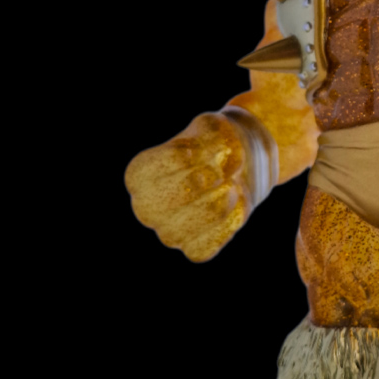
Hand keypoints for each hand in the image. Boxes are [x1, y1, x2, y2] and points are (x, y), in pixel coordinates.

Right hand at [126, 112, 252, 261]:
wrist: (239, 169)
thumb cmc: (216, 146)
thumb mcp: (214, 129)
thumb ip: (214, 141)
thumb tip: (219, 168)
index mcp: (140, 174)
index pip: (152, 168)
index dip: (180, 158)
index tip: (197, 150)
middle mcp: (145, 207)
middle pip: (175, 195)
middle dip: (205, 179)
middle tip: (218, 171)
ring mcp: (168, 232)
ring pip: (201, 218)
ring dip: (225, 198)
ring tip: (230, 186)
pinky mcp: (193, 249)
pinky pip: (212, 242)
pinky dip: (231, 220)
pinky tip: (233, 206)